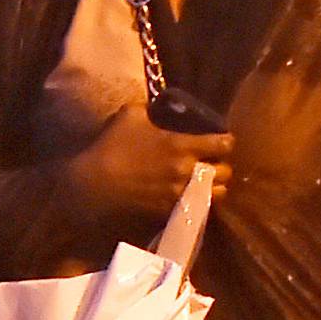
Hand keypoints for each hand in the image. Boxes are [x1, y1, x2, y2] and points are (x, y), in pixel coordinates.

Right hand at [61, 106, 233, 227]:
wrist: (94, 184)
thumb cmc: (111, 146)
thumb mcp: (130, 115)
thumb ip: (150, 109)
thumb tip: (158, 106)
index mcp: (182, 145)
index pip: (223, 144)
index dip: (226, 141)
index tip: (222, 140)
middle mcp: (187, 171)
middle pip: (226, 173)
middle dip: (223, 167)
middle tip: (213, 164)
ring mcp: (180, 195)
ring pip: (217, 195)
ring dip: (215, 188)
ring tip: (206, 184)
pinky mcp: (170, 213)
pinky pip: (198, 210)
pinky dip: (199, 204)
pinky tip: (190, 198)